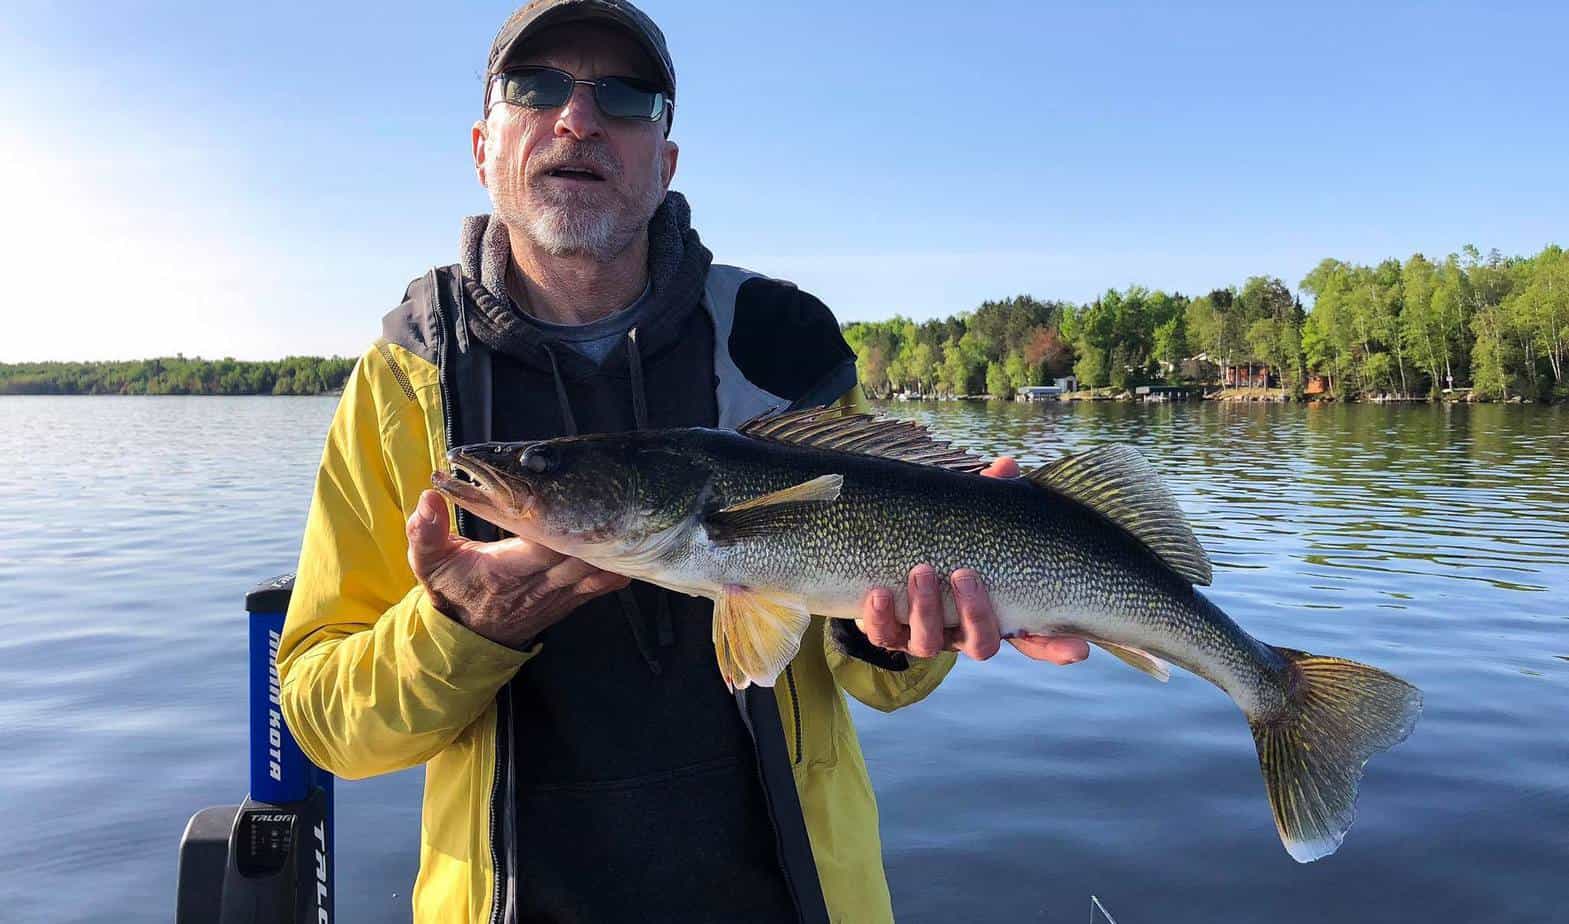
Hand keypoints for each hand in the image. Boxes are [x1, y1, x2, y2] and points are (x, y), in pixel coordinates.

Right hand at [406, 489, 629, 648]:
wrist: (469, 636)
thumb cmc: (452, 589)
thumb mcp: (428, 562)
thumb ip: (425, 532)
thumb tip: (429, 498)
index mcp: (505, 571)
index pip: (541, 548)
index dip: (558, 525)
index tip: (567, 496)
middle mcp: (539, 585)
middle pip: (579, 556)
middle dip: (594, 528)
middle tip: (608, 495)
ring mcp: (560, 595)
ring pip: (598, 570)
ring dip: (613, 544)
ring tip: (624, 512)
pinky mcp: (573, 599)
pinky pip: (605, 583)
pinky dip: (620, 563)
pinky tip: (630, 538)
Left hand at [854, 456, 1090, 665]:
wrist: (881, 558)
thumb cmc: (940, 540)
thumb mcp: (968, 522)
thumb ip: (990, 501)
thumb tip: (1007, 465)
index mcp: (991, 612)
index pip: (1033, 638)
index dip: (1056, 647)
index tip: (1079, 648)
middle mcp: (961, 633)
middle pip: (981, 643)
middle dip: (974, 611)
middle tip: (965, 573)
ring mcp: (925, 637)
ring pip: (929, 643)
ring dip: (927, 609)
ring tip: (921, 571)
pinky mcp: (887, 633)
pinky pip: (883, 635)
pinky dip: (880, 617)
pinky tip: (879, 592)